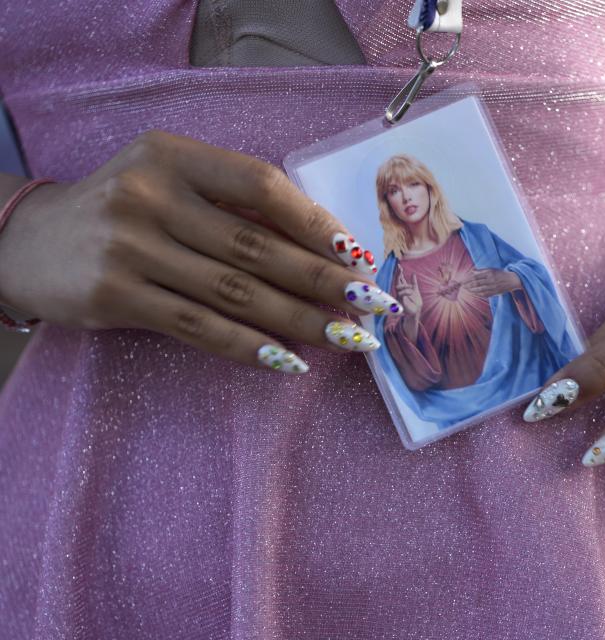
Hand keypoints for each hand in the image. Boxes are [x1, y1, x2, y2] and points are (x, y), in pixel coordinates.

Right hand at [0, 131, 394, 372]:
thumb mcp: (167, 180)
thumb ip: (230, 202)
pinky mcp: (115, 296)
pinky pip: (199, 327)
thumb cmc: (122, 210)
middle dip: (325, 281)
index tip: (359, 255)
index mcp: (174, 155)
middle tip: (376, 306)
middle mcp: (151, 195)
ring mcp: (130, 247)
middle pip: (258, 245)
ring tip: (349, 339)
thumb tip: (322, 246)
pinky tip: (289, 361)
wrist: (27, 241)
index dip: (316, 222)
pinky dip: (249, 347)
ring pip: (236, 292)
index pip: (262, 185)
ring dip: (302, 321)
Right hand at [396, 268, 422, 315]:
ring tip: (411, 289)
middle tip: (400, 268)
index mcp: (404, 288)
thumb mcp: (416, 290)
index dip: (399, 272)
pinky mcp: (400, 301)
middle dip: (398, 274)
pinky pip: (401, 294)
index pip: (400, 279)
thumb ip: (414, 282)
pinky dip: (406, 292)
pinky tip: (411, 292)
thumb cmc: (415, 302)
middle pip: (397, 281)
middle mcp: (400, 291)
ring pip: (398, 287)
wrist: (416, 310)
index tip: (399, 266)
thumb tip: (413, 274)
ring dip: (405, 286)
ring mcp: (399, 296)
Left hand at [462, 268, 521, 297]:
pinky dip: (478, 294)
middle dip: (468, 285)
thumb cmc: (501, 273)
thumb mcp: (492, 269)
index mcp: (489, 273)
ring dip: (472, 290)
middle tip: (462, 286)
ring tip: (466, 290)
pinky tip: (474, 293)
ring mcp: (493, 287)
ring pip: (480, 290)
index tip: (463, 281)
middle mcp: (491, 280)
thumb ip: (481, 271)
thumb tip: (472, 271)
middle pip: (477, 283)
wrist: (512, 280)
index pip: (476, 276)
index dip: (468, 279)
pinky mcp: (495, 292)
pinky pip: (485, 294)